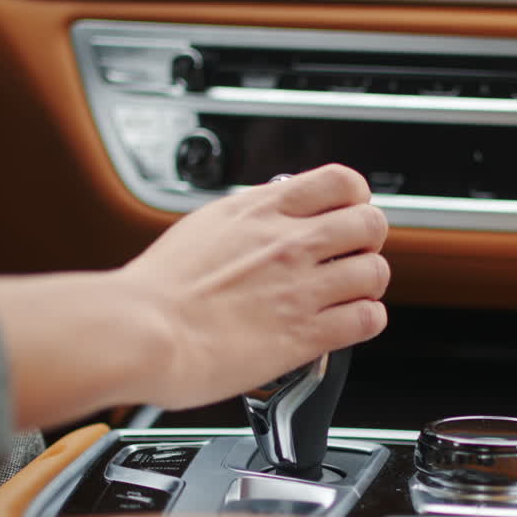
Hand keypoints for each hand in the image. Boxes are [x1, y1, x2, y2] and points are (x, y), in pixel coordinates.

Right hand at [114, 163, 389, 408]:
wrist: (140, 332)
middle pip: (370, 224)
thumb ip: (246, 220)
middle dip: (367, 242)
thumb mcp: (204, 226)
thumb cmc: (156, 289)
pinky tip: (348, 324)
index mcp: (262, 210)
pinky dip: (366, 320)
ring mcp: (302, 288)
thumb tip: (265, 218)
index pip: (342, 182)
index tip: (348, 213)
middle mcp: (290, 243)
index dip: (355, 199)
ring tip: (351, 294)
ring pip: (375, 273)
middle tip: (353, 256)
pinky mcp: (306, 334)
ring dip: (368, 284)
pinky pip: (368, 320)